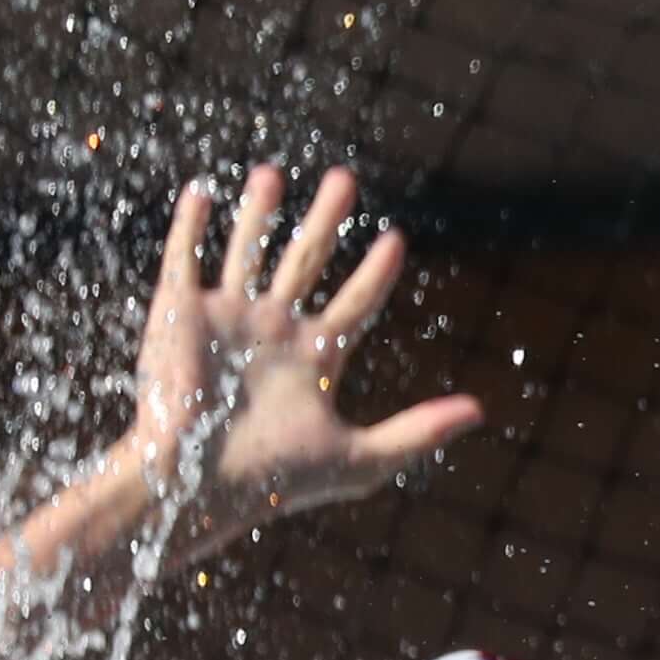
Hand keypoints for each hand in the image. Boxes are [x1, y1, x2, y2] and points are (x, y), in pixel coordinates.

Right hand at [126, 166, 480, 566]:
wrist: (195, 486)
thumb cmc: (273, 481)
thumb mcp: (359, 458)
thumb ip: (418, 431)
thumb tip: (480, 411)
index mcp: (314, 358)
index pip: (355, 302)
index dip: (375, 272)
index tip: (394, 239)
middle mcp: (272, 331)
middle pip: (306, 261)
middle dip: (325, 220)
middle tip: (344, 178)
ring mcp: (226, 320)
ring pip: (247, 252)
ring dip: (259, 213)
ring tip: (271, 174)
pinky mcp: (179, 315)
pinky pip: (185, 260)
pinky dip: (190, 227)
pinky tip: (201, 193)